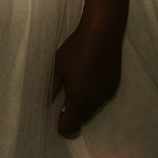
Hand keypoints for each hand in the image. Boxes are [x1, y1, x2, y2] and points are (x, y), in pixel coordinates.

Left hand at [51, 19, 121, 134]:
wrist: (103, 31)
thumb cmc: (77, 48)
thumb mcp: (58, 67)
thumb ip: (52, 88)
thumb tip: (44, 103)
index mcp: (79, 99)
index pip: (70, 125)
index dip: (61, 125)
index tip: (54, 117)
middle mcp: (95, 100)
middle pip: (81, 119)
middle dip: (71, 115)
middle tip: (61, 102)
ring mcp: (106, 93)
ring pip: (92, 109)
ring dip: (82, 106)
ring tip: (73, 87)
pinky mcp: (113, 84)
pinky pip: (100, 98)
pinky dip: (92, 96)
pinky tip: (87, 79)